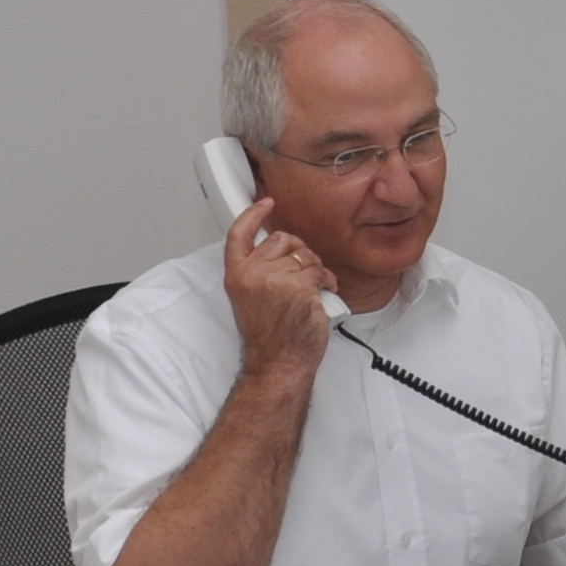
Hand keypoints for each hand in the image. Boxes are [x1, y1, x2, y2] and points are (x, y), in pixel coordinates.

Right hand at [218, 196, 337, 383]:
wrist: (278, 363)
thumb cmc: (269, 337)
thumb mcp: (251, 297)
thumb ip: (258, 270)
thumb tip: (279, 249)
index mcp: (237, 276)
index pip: (238, 234)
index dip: (252, 214)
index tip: (265, 202)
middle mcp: (252, 274)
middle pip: (281, 238)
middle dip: (297, 251)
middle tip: (301, 273)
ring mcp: (276, 279)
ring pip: (305, 254)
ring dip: (315, 269)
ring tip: (312, 289)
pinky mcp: (299, 287)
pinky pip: (321, 270)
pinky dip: (328, 280)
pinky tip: (324, 293)